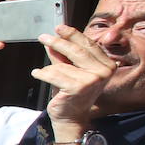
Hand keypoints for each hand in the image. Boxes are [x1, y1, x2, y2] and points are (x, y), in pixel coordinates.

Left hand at [31, 25, 117, 139]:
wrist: (71, 117)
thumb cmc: (71, 93)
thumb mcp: (69, 70)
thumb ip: (62, 56)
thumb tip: (52, 39)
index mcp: (107, 64)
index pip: (88, 45)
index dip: (73, 34)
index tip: (59, 27)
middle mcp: (104, 71)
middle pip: (77, 50)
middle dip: (58, 42)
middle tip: (43, 37)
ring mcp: (92, 79)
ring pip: (63, 64)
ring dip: (49, 67)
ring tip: (42, 72)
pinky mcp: (78, 87)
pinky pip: (54, 74)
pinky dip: (42, 73)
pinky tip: (37, 73)